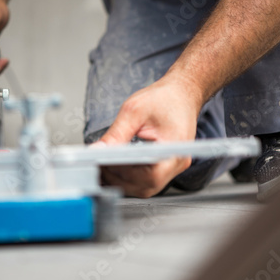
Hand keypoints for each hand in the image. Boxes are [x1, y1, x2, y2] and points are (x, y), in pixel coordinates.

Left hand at [99, 74, 202, 197]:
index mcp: (175, 147)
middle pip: (147, 185)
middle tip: (98, 166)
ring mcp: (173, 166)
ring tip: (103, 167)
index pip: (151, 175)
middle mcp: (177, 161)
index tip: (105, 165)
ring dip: (123, 180)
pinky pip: (147, 180)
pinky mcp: (166, 166)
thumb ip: (115, 134)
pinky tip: (115, 167)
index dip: (125, 173)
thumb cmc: (164, 98)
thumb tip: (98, 151)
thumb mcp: (134, 111)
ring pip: (145, 187)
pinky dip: (129, 177)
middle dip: (119, 179)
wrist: (181, 93)